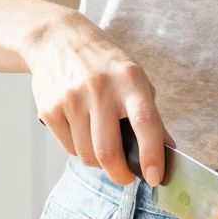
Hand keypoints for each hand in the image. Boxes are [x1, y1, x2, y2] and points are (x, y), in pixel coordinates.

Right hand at [25, 10, 168, 185]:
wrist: (58, 40)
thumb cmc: (104, 64)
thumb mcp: (134, 78)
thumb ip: (150, 114)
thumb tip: (167, 152)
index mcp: (129, 80)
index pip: (145, 122)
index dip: (151, 154)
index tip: (156, 178)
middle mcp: (99, 88)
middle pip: (108, 151)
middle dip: (120, 175)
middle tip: (126, 177)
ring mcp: (71, 99)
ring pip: (87, 156)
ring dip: (98, 162)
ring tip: (102, 145)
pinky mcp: (49, 110)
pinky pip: (69, 148)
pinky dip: (79, 150)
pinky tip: (83, 131)